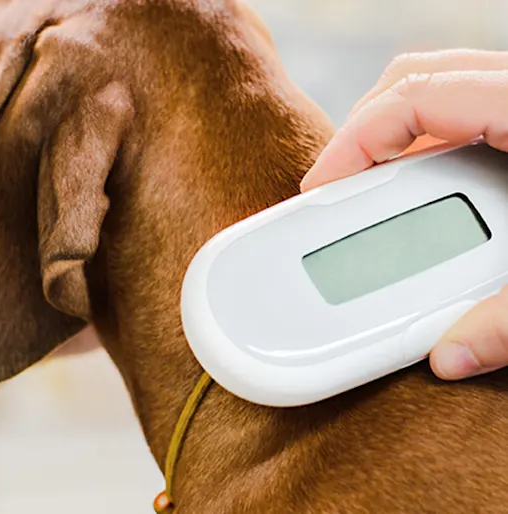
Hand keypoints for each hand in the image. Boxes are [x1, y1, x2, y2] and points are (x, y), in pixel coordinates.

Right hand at [300, 49, 507, 381]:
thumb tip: (451, 356)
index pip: (418, 95)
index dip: (355, 138)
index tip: (323, 186)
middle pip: (419, 84)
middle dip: (363, 135)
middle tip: (337, 188)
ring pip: (443, 98)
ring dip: (395, 144)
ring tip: (372, 194)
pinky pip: (470, 120)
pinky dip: (432, 152)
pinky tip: (429, 193)